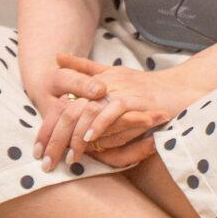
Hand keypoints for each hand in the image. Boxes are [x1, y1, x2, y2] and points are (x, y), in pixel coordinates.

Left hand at [33, 54, 205, 171]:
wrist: (179, 88)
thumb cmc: (145, 87)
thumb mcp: (112, 74)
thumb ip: (85, 68)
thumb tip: (56, 56)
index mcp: (94, 82)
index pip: (62, 105)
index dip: (47, 128)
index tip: (38, 149)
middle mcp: (103, 86)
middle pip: (69, 111)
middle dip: (55, 138)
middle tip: (46, 161)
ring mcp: (118, 92)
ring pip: (86, 112)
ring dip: (74, 137)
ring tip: (67, 157)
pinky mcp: (135, 100)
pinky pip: (112, 111)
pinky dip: (100, 124)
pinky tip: (90, 139)